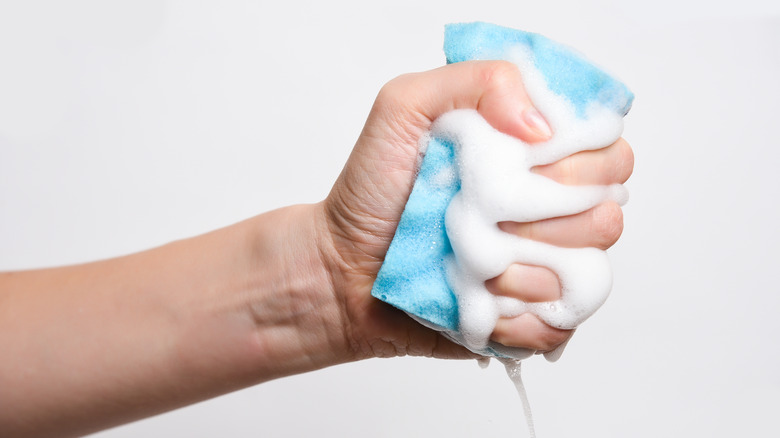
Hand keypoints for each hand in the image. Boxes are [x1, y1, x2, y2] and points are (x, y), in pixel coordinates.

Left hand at [319, 60, 632, 359]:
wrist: (342, 267)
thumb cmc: (372, 189)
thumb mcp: (406, 107)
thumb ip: (478, 80)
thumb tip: (543, 126)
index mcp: (534, 158)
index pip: (608, 151)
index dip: (579, 159)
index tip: (528, 161)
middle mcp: (549, 212)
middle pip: (608, 214)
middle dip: (549, 214)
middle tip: (491, 212)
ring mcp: (541, 267)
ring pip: (587, 272)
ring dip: (525, 267)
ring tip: (472, 259)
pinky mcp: (526, 318)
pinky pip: (558, 325)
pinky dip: (517, 316)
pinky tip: (478, 297)